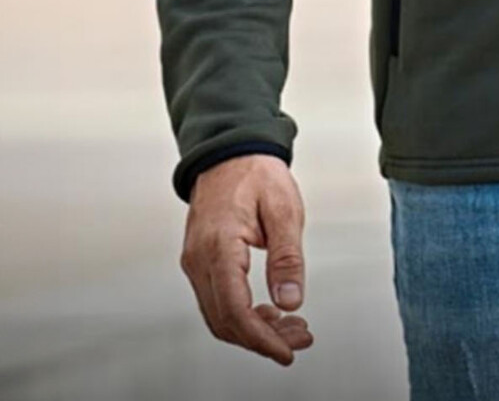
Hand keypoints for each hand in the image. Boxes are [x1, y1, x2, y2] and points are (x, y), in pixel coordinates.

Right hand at [180, 153, 313, 365]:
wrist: (230, 150)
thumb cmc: (256, 172)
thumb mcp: (283, 209)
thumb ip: (287, 257)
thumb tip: (291, 301)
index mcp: (218, 246)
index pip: (234, 311)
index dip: (261, 339)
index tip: (286, 352)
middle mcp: (199, 259)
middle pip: (225, 321)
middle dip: (262, 339)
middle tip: (299, 339)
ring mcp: (195, 261)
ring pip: (219, 315)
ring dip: (254, 329)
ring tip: (291, 328)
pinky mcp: (200, 260)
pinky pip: (217, 299)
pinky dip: (243, 313)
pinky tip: (269, 311)